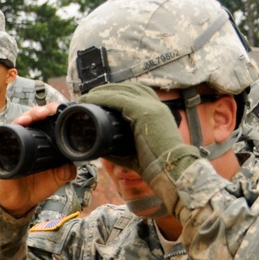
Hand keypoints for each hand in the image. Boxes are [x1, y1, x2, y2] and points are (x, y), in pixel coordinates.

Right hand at [0, 103, 76, 217]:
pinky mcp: (1, 150)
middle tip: (46, 112)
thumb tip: (72, 165)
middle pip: (33, 117)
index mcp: (43, 141)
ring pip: (18, 122)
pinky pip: (1, 136)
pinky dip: (6, 130)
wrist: (20, 202)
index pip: (47, 120)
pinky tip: (15, 125)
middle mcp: (28, 138)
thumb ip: (67, 171)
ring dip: (25, 117)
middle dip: (40, 111)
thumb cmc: (37, 186)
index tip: (59, 109)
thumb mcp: (57, 178)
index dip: (52, 112)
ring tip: (30, 118)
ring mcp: (14, 142)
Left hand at [79, 83, 199, 185]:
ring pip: (122, 91)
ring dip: (103, 91)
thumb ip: (121, 145)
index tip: (102, 100)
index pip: (136, 95)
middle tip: (92, 97)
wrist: (171, 170)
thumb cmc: (155, 166)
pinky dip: (104, 97)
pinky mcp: (144, 112)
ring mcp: (150, 107)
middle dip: (109, 90)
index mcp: (157, 113)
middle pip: (128, 89)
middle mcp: (155, 106)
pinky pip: (119, 99)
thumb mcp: (138, 150)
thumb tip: (100, 147)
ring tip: (88, 97)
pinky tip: (92, 99)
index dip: (118, 94)